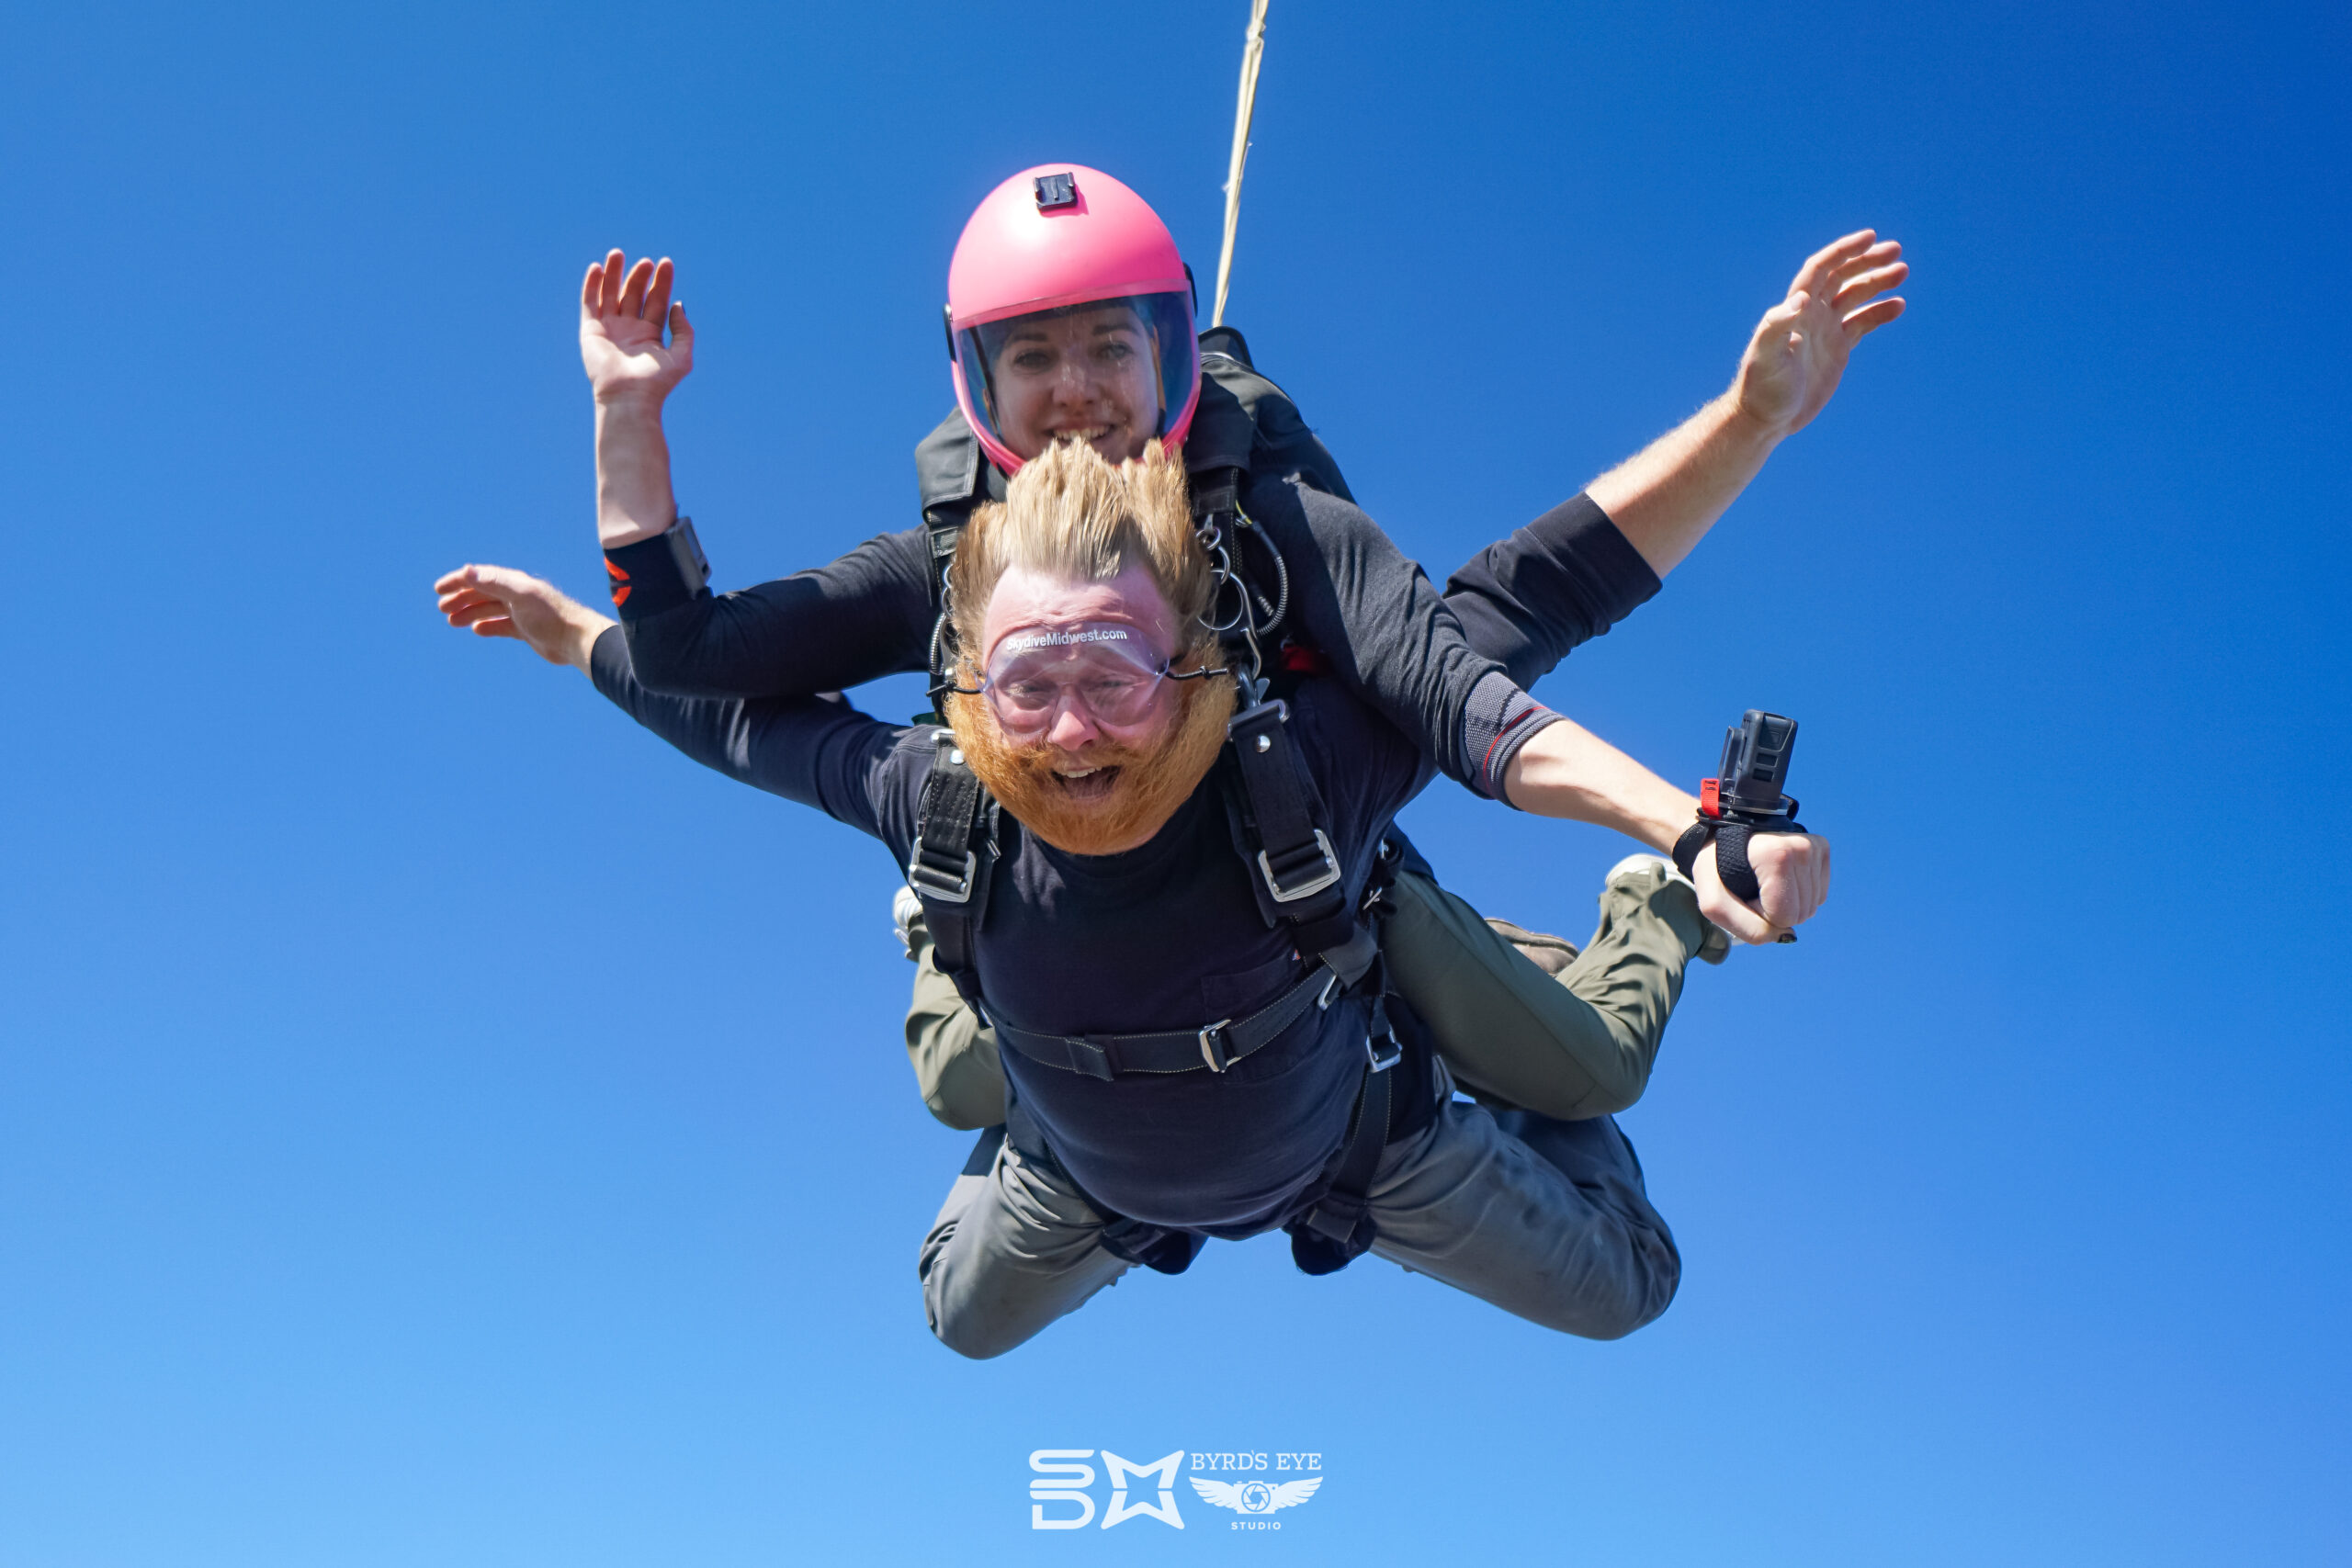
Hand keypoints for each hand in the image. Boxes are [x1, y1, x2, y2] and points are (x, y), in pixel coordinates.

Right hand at [433, 564, 613, 670]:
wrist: (575, 640)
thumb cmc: (550, 615)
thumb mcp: (519, 595)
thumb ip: (493, 582)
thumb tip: (466, 570)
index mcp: (514, 582)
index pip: (480, 577)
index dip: (458, 581)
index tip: (439, 590)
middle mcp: (517, 595)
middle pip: (483, 593)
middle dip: (461, 598)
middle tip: (442, 608)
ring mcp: (522, 613)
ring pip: (489, 610)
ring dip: (470, 613)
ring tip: (452, 621)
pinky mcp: (527, 630)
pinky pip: (502, 625)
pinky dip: (488, 626)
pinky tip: (477, 630)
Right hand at [580, 250, 693, 406]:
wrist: (629, 397)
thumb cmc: (657, 382)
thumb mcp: (681, 355)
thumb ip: (683, 330)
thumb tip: (678, 304)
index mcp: (651, 335)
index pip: (657, 301)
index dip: (661, 282)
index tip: (666, 263)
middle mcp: (629, 330)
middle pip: (634, 294)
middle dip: (639, 276)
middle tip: (646, 261)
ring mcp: (609, 329)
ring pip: (611, 294)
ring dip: (614, 273)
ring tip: (618, 253)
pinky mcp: (591, 331)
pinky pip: (589, 303)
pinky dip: (592, 284)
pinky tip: (598, 268)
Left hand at [1691, 831, 1831, 944]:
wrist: (1722, 837)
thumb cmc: (1716, 870)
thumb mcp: (1714, 902)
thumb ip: (1747, 928)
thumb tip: (1788, 935)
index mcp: (1775, 854)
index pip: (1784, 916)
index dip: (1758, 913)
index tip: (1742, 892)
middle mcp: (1801, 847)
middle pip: (1800, 913)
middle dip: (1773, 910)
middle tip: (1752, 887)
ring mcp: (1814, 846)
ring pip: (1811, 907)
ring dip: (1785, 903)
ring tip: (1763, 881)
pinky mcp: (1821, 848)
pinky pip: (1819, 894)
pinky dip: (1798, 894)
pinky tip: (1780, 878)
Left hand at [1732, 231, 1906, 437]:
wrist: (1765, 418)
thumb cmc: (1761, 388)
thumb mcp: (1766, 357)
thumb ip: (1778, 326)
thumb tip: (1801, 299)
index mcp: (1795, 309)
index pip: (1821, 268)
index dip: (1843, 251)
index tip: (1870, 237)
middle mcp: (1810, 315)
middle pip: (1841, 276)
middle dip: (1867, 261)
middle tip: (1896, 251)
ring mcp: (1825, 331)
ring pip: (1855, 296)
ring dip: (1877, 282)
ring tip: (1902, 272)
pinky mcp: (1837, 350)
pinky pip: (1862, 323)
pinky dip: (1879, 312)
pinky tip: (1898, 305)